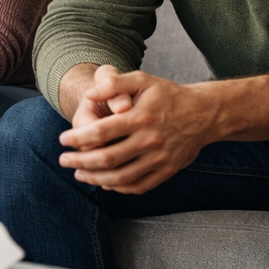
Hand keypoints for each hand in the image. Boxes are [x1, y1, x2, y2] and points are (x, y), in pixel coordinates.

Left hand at [57, 64, 217, 193]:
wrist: (205, 113)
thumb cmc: (167, 95)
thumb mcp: (143, 80)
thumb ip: (114, 83)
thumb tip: (88, 94)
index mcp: (141, 117)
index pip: (101, 131)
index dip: (78, 138)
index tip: (63, 140)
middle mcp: (151, 139)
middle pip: (107, 158)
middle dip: (80, 162)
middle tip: (64, 160)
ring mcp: (160, 158)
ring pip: (121, 177)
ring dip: (95, 178)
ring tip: (79, 174)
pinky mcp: (168, 170)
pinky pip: (139, 186)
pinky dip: (118, 188)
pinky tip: (104, 182)